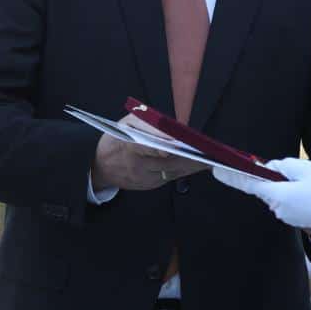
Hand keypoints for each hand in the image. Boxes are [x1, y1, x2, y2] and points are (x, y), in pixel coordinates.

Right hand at [91, 114, 207, 191]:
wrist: (100, 165)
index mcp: (128, 145)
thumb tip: (171, 128)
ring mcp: (143, 178)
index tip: (175, 145)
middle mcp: (136, 165)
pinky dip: (185, 171)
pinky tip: (199, 166)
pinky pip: (170, 178)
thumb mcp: (126, 123)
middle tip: (209, 153)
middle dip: (188, 158)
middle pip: (166, 162)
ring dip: (192, 166)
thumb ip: (147, 124)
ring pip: (172, 172)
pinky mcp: (149, 186)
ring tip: (211, 159)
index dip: (160, 147)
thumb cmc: (117, 138)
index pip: (144, 147)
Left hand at [212, 157, 310, 236]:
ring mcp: (285, 216)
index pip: (247, 183)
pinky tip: (308, 191)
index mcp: (275, 194)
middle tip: (291, 172)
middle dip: (272, 179)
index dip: (231, 176)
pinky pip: (288, 203)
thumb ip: (282, 166)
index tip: (217, 170)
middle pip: (266, 189)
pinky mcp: (294, 219)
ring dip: (285, 187)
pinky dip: (293, 196)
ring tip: (307, 181)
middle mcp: (276, 208)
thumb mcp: (303, 168)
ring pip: (278, 196)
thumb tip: (270, 168)